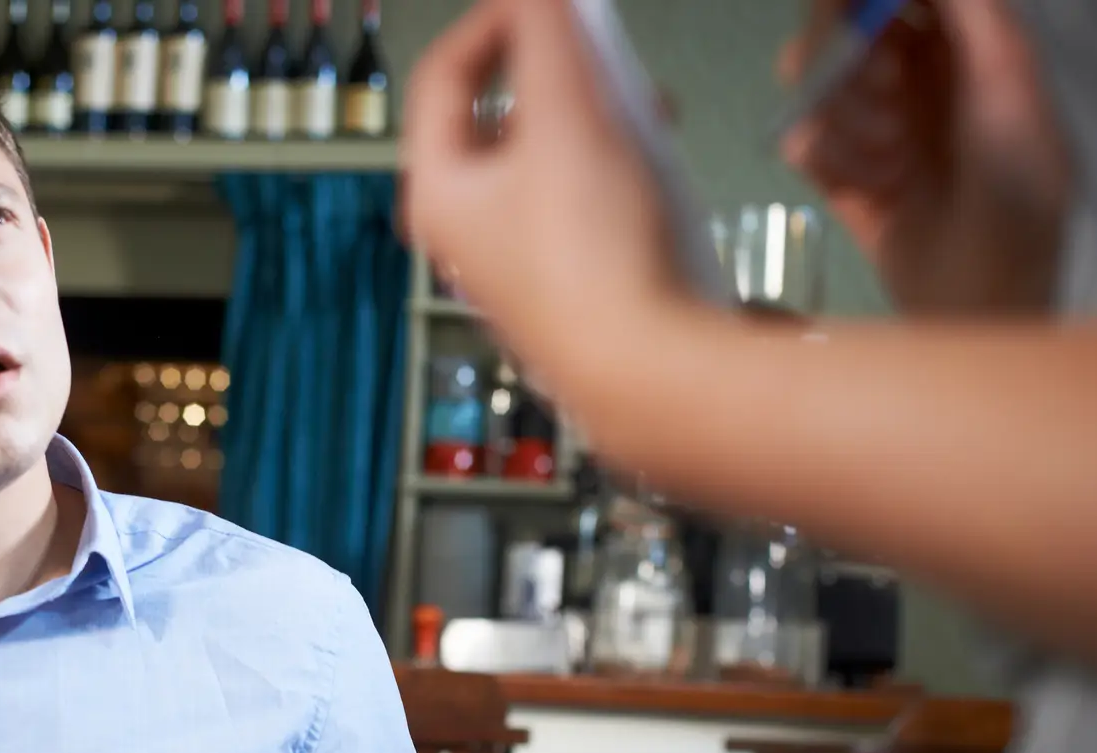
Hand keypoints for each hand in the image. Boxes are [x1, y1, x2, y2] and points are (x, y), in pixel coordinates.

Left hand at [400, 0, 694, 392]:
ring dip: (594, 117)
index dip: (492, 22)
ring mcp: (518, 268)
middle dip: (556, 72)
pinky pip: (583, 204)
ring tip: (646, 107)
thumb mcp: (568, 113)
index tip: (545, 0)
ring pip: (546, 161)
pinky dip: (615, 168)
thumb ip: (547, 33)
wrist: (649, 372)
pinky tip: (659, 170)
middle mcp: (466, 238)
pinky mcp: (572, 290)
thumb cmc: (594, 255)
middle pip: (496, 120)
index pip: (441, 78)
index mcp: (438, 195)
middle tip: (601, 53)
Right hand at [778, 0, 1069, 313]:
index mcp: (959, 47)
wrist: (982, 297)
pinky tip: (873, 187)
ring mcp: (868, 126)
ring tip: (892, 158)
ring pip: (815, 81)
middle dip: (852, 57)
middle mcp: (909, 77)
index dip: (862, 1)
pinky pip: (801, 137)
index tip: (854, 15)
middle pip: (840, 27)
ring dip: (847, 115)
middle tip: (884, 90)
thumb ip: (975, 12)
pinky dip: (829, 158)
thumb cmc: (1016, 191)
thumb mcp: (1010, 85)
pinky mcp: (836, 175)